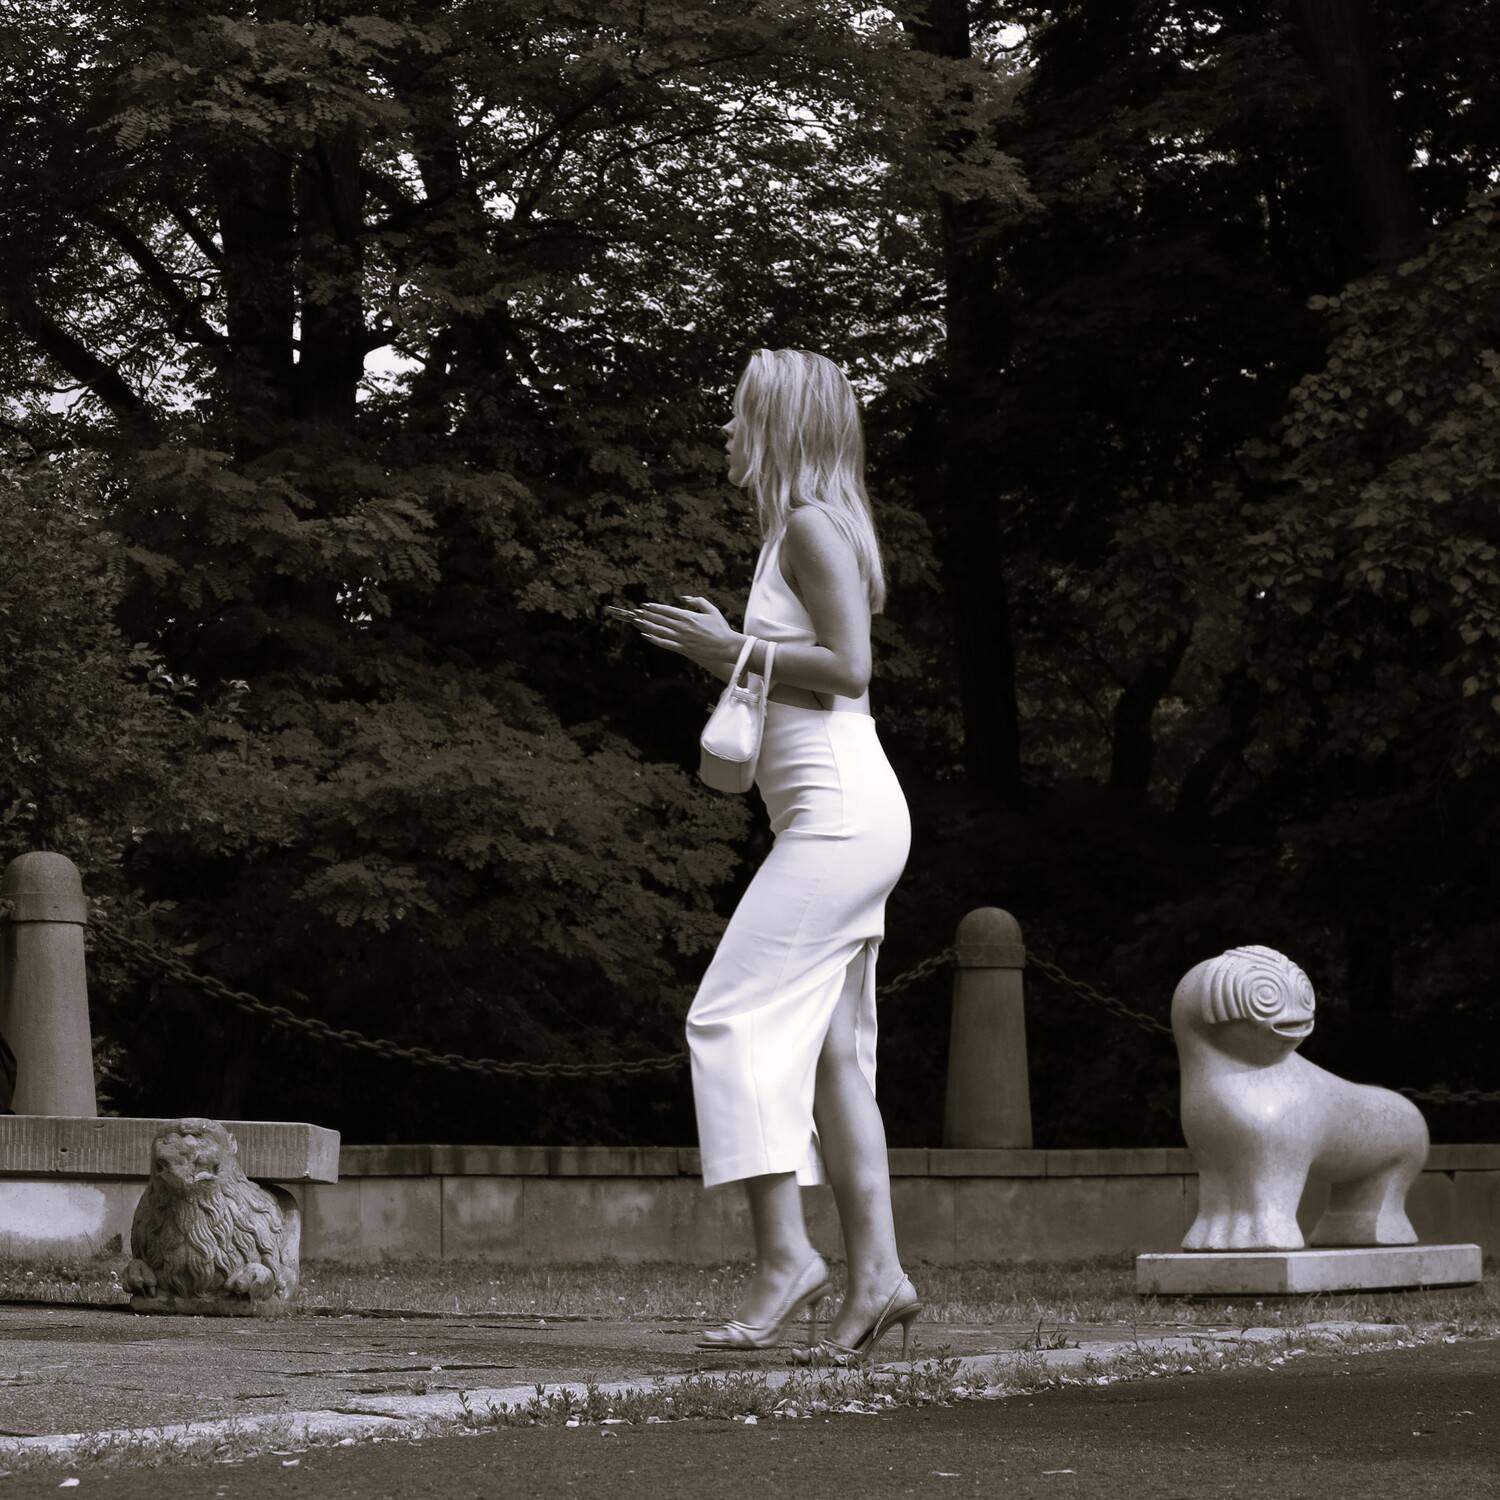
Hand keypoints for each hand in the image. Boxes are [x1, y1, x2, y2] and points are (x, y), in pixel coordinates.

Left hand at [622, 596, 739, 663]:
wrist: (727, 647)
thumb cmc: (721, 628)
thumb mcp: (712, 610)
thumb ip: (698, 601)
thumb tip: (684, 598)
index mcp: (689, 616)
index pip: (667, 610)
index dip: (654, 607)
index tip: (645, 605)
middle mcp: (683, 627)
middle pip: (660, 620)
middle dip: (646, 615)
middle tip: (635, 612)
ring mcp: (682, 639)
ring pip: (659, 631)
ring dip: (646, 626)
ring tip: (636, 622)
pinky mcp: (683, 649)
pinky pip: (665, 644)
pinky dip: (654, 640)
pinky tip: (646, 636)